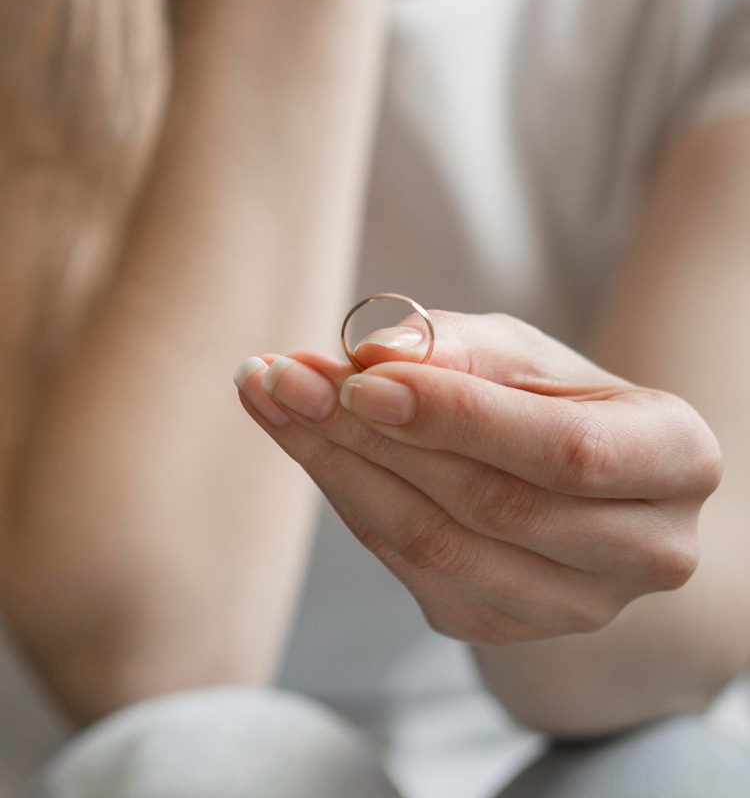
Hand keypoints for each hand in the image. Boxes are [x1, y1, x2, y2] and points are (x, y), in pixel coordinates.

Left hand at [234, 311, 721, 644]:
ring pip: (436, 544)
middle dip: (372, 434)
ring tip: (271, 398)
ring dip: (337, 466)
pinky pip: (407, 565)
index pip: (564, 450)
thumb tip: (372, 353)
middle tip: (282, 375)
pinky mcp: (502, 626)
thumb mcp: (524, 353)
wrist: (579, 476)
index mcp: (674, 462)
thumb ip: (460, 347)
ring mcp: (571, 607)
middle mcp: (643, 552)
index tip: (359, 374)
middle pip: (489, 503)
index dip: (458, 415)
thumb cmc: (559, 397)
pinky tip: (304, 442)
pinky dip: (347, 497)